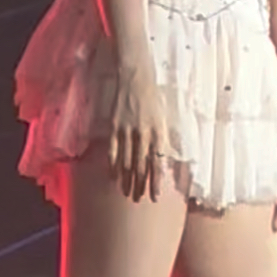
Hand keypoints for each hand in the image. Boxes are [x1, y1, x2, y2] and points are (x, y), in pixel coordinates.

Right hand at [107, 64, 169, 201]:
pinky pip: (112, 150)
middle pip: (141, 166)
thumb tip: (165, 158)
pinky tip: (112, 175)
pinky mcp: (115, 126)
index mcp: (159, 132)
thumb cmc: (153, 97)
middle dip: (140, 185)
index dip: (156, 181)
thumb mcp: (164, 117)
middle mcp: (143, 134)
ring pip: (126, 161)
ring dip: (126, 179)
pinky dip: (112, 164)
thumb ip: (164, 137)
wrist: (136, 76)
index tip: (155, 196)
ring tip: (126, 193)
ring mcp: (127, 131)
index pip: (157, 163)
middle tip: (138, 199)